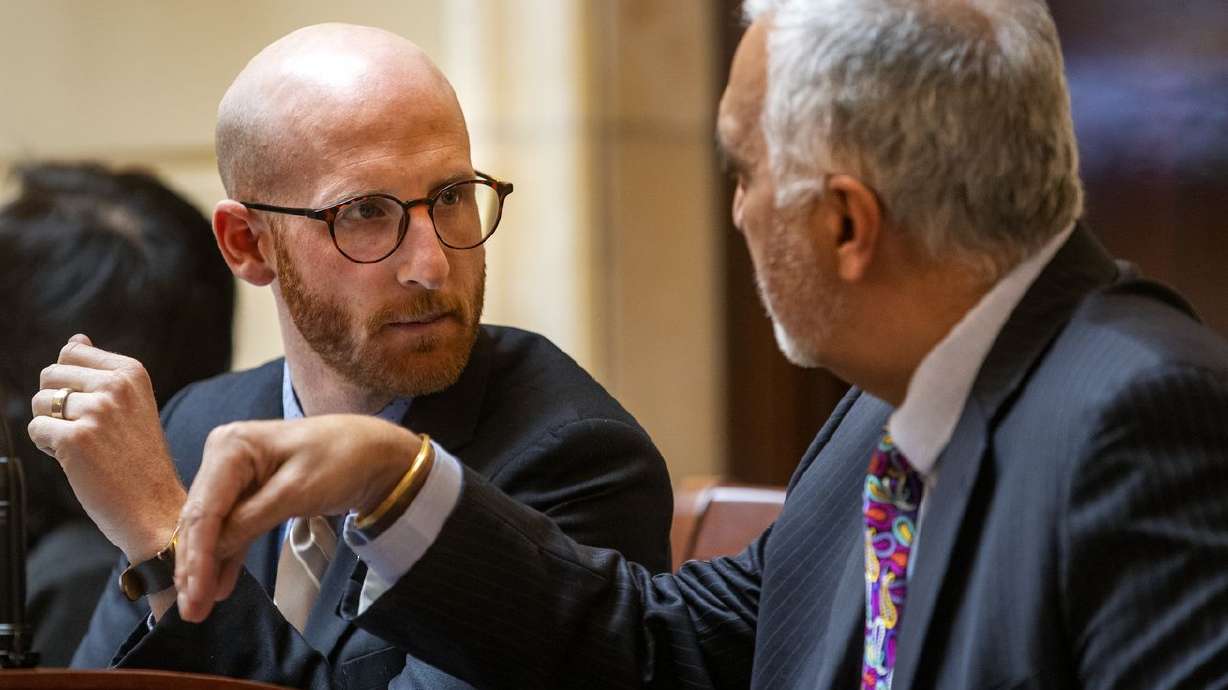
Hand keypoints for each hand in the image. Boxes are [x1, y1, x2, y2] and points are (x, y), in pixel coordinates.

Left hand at [28, 334, 184, 563]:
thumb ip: (101, 369)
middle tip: (89, 432)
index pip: (73, 352)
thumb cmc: (140, 460)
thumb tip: (76, 339)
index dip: (74, 384)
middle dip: (57, 403)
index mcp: (132, 372)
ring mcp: (97, 411)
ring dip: (52, 426)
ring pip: (41, 402)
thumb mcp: (131, 404)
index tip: (99, 410)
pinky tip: (77, 461)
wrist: (155, 507)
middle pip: (51, 374)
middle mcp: (116, 385)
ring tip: (84, 447)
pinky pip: (37, 429)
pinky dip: (48, 447)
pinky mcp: (76, 438)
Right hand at [174, 415, 417, 621]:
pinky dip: (226, 554)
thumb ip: (251, 520)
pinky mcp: (248, 491)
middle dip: (195, 566)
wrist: (374, 452)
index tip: (195, 596)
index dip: (197, 556)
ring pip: (211, 526)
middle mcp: (223, 456)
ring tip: (199, 607)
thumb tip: (211, 552)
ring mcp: (234, 474)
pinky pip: (231, 526)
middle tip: (192, 611)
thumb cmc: (342, 461)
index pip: (205, 509)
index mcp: (231, 446)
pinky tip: (219, 585)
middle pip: (201, 519)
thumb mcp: (297, 491)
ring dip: (206, 565)